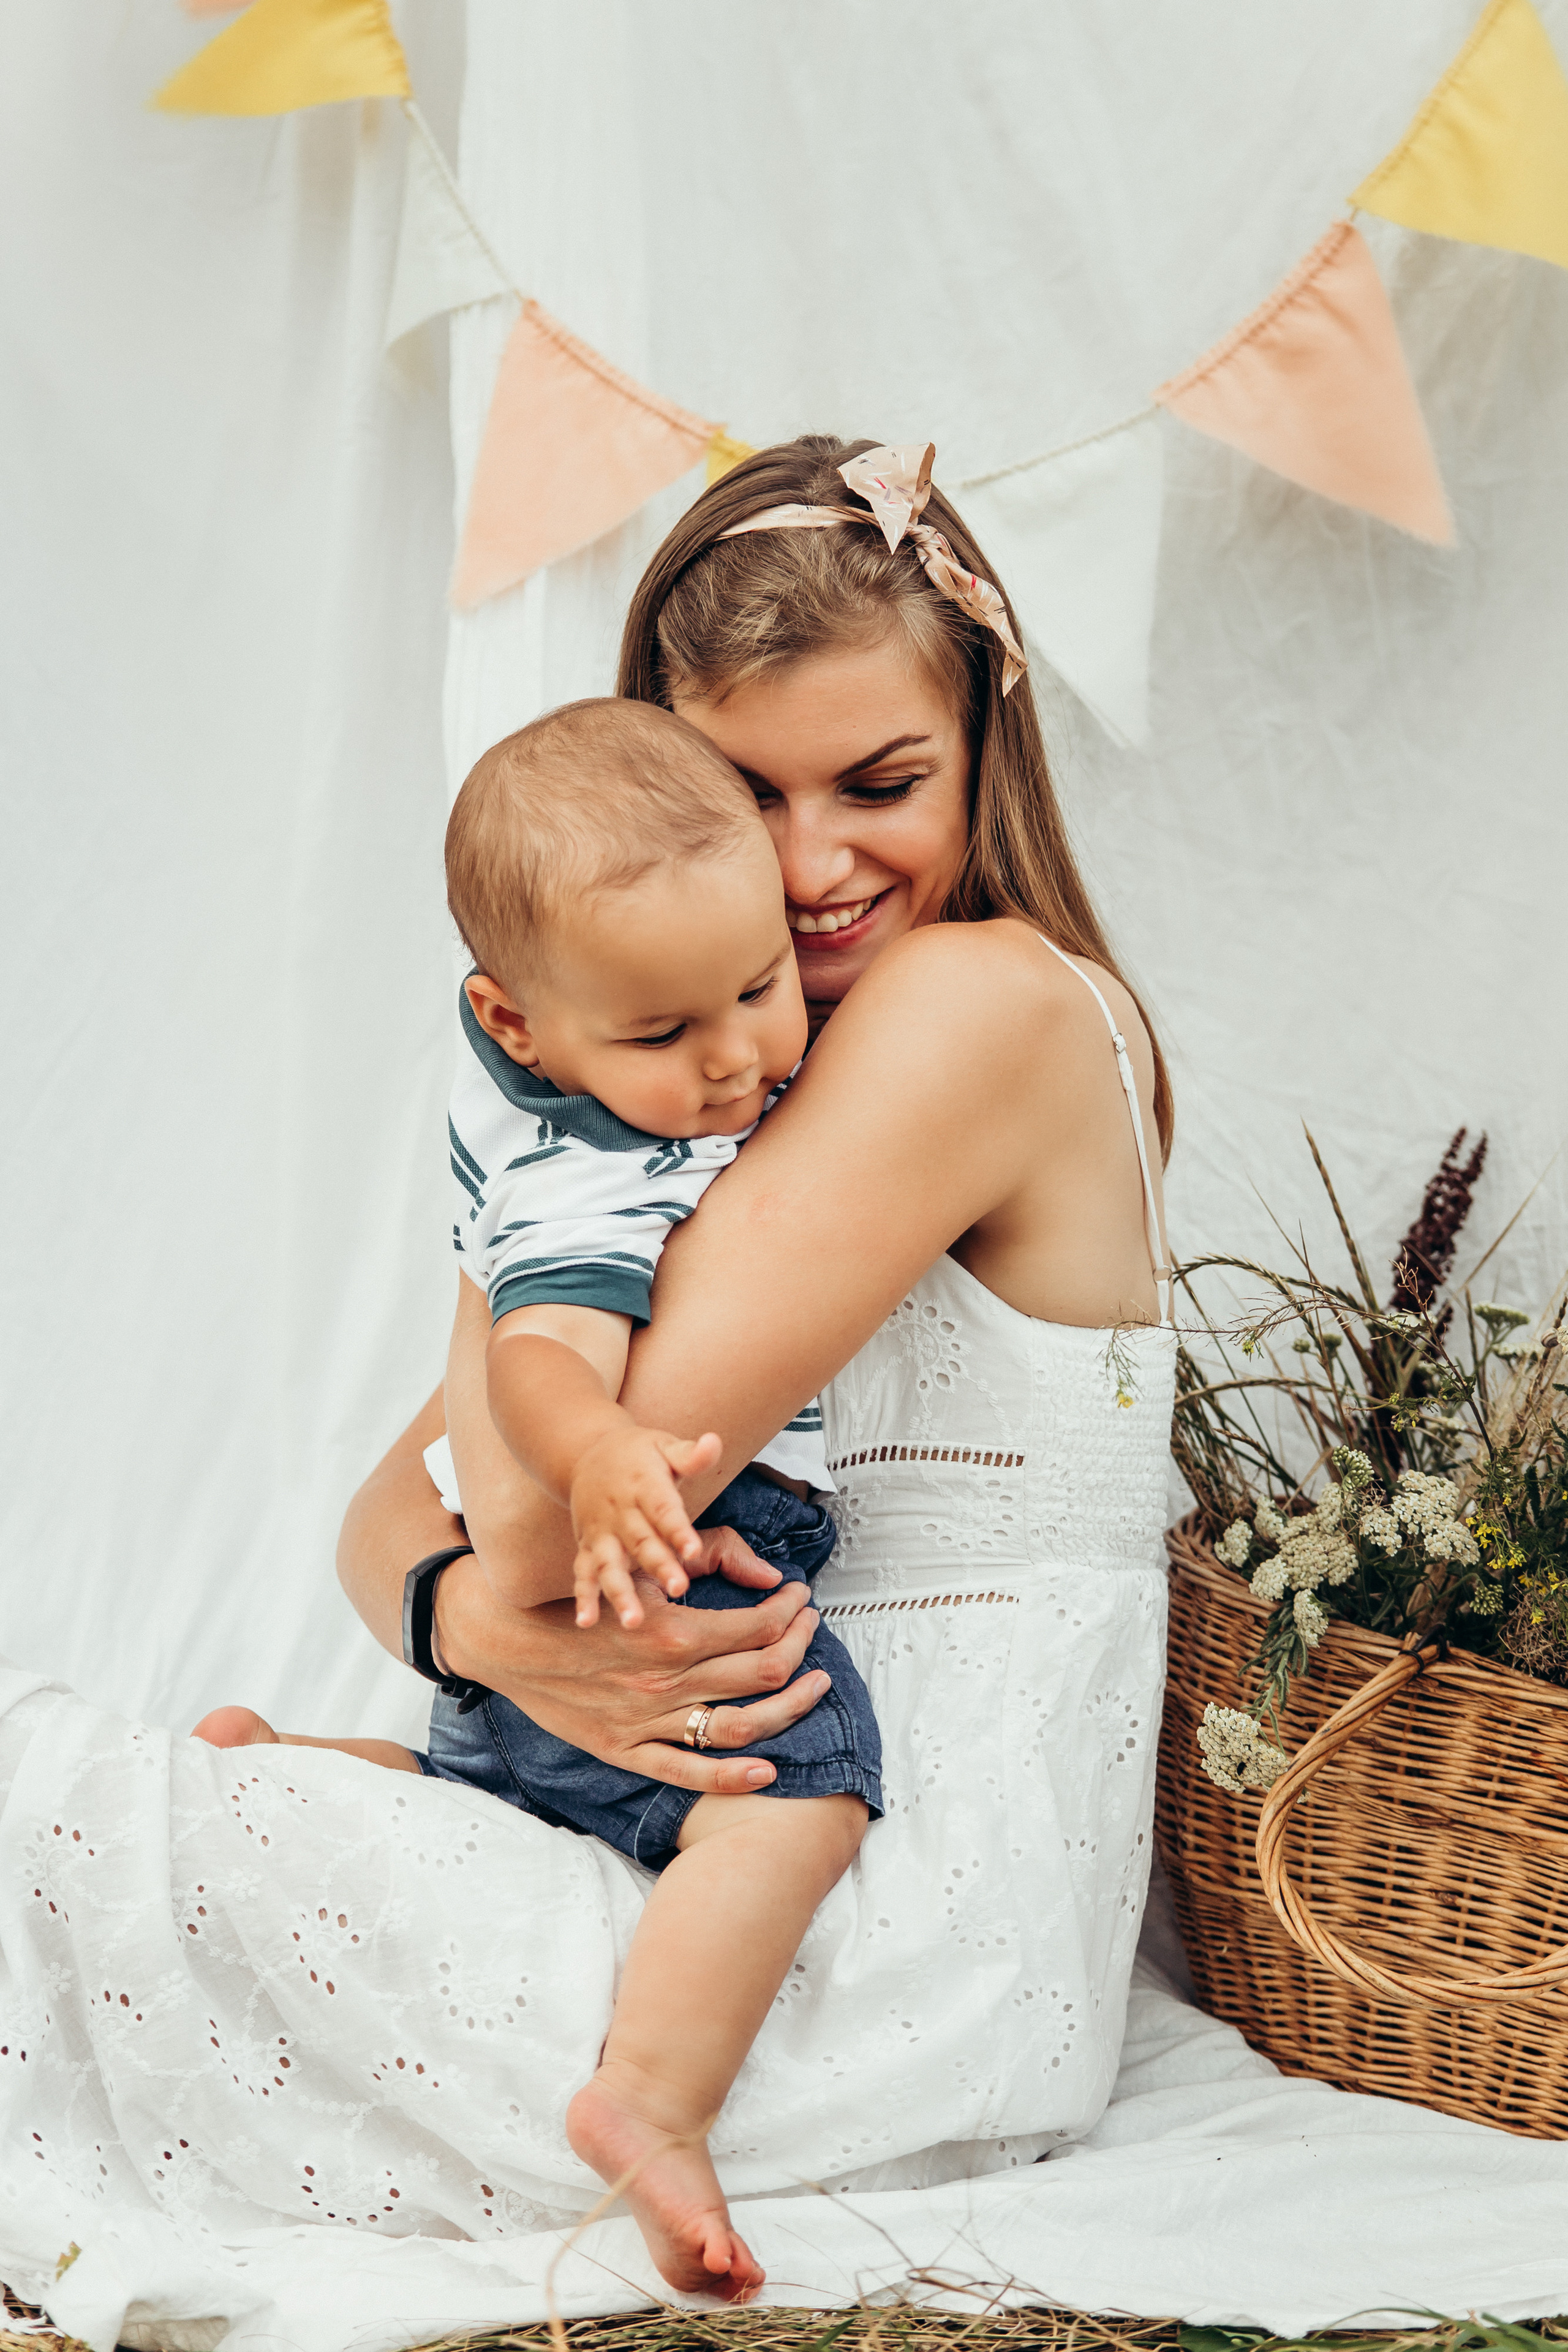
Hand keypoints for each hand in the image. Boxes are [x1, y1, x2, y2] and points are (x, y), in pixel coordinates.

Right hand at [434, 1529, 827, 1792]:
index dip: (790, 1611)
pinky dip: (732, 1777)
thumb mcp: (632, 1571)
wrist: (504, 1640)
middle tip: (810, 1629)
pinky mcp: (625, 1750)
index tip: (799, 1597)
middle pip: (761, 1672)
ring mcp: (647, 1721)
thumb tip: (759, 1570)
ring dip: (788, 1706)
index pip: (757, 1627)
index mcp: (671, 1631)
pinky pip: (688, 1774)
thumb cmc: (572, 1602)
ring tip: (814, 1686)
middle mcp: (666, 1680)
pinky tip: (767, 1769)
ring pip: (740, 1725)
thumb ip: (697, 1564)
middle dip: (800, 1647)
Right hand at [570, 1425, 722, 1628]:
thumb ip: (690, 1454)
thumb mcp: (664, 1445)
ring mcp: (601, 1532)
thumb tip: (715, 1441)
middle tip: (679, 1589)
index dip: (677, 1530)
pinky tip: (586, 1622)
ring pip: (610, 1564)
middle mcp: (620, 1511)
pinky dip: (583, 1597)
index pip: (663, 1509)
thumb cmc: (639, 1454)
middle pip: (641, 1541)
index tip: (693, 1551)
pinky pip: (583, 1573)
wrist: (586, 1453)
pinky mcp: (587, 1546)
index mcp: (644, 1485)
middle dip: (658, 1566)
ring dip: (620, 1592)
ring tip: (633, 1621)